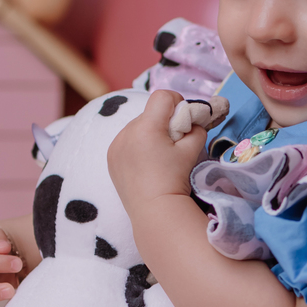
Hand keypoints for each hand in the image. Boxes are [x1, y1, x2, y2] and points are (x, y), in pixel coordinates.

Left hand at [108, 90, 206, 218]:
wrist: (154, 209)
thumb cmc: (175, 179)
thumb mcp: (192, 150)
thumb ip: (196, 129)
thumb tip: (193, 121)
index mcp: (147, 126)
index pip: (162, 96)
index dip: (177, 103)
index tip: (183, 121)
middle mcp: (127, 131)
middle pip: (150, 113)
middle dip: (163, 121)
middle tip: (173, 144)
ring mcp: (115, 144)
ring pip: (137, 126)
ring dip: (149, 133)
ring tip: (157, 157)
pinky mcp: (110, 157)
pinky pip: (126, 140)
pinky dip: (137, 145)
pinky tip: (144, 164)